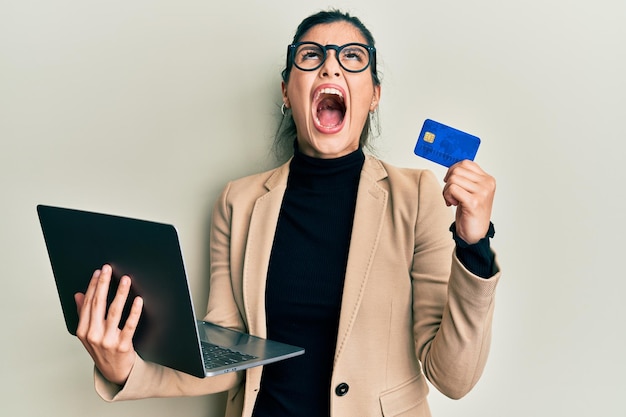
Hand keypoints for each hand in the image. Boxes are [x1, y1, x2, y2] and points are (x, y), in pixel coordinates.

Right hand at [74, 264, 142, 385]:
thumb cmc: (102, 350)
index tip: (99, 272)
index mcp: (83, 331)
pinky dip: (134, 312)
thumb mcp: (89, 334)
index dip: (94, 286)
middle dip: (104, 284)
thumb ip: (83, 314)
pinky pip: (130, 325)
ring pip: (114, 312)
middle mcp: (93, 335)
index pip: (88, 303)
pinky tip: (138, 300)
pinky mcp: (123, 345)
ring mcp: (107, 341)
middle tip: (109, 269)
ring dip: (120, 294)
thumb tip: (78, 295)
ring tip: (126, 280)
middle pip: (99, 304)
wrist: (115, 372)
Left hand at [442, 160, 495, 243]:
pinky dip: (447, 196)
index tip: (451, 183)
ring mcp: (482, 193)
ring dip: (447, 190)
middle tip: (450, 194)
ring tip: (452, 200)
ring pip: (453, 179)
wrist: (475, 233)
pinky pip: (452, 189)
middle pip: (457, 170)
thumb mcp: (471, 191)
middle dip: (448, 182)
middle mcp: (487, 184)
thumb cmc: (470, 212)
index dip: (453, 171)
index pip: (466, 163)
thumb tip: (452, 167)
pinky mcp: (474, 202)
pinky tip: (452, 204)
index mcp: (488, 179)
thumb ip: (466, 178)